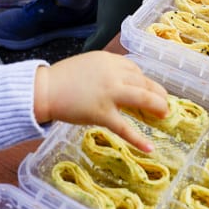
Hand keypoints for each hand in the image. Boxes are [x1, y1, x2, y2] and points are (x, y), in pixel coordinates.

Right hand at [34, 52, 168, 152]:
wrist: (44, 89)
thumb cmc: (61, 79)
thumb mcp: (87, 65)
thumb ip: (104, 72)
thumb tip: (118, 83)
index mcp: (109, 61)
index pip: (135, 70)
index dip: (144, 81)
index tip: (147, 90)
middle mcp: (113, 74)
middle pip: (144, 83)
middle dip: (157, 94)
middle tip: (164, 104)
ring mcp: (109, 93)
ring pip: (143, 99)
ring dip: (157, 107)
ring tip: (164, 116)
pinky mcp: (102, 113)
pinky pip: (124, 128)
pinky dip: (138, 139)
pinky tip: (150, 147)